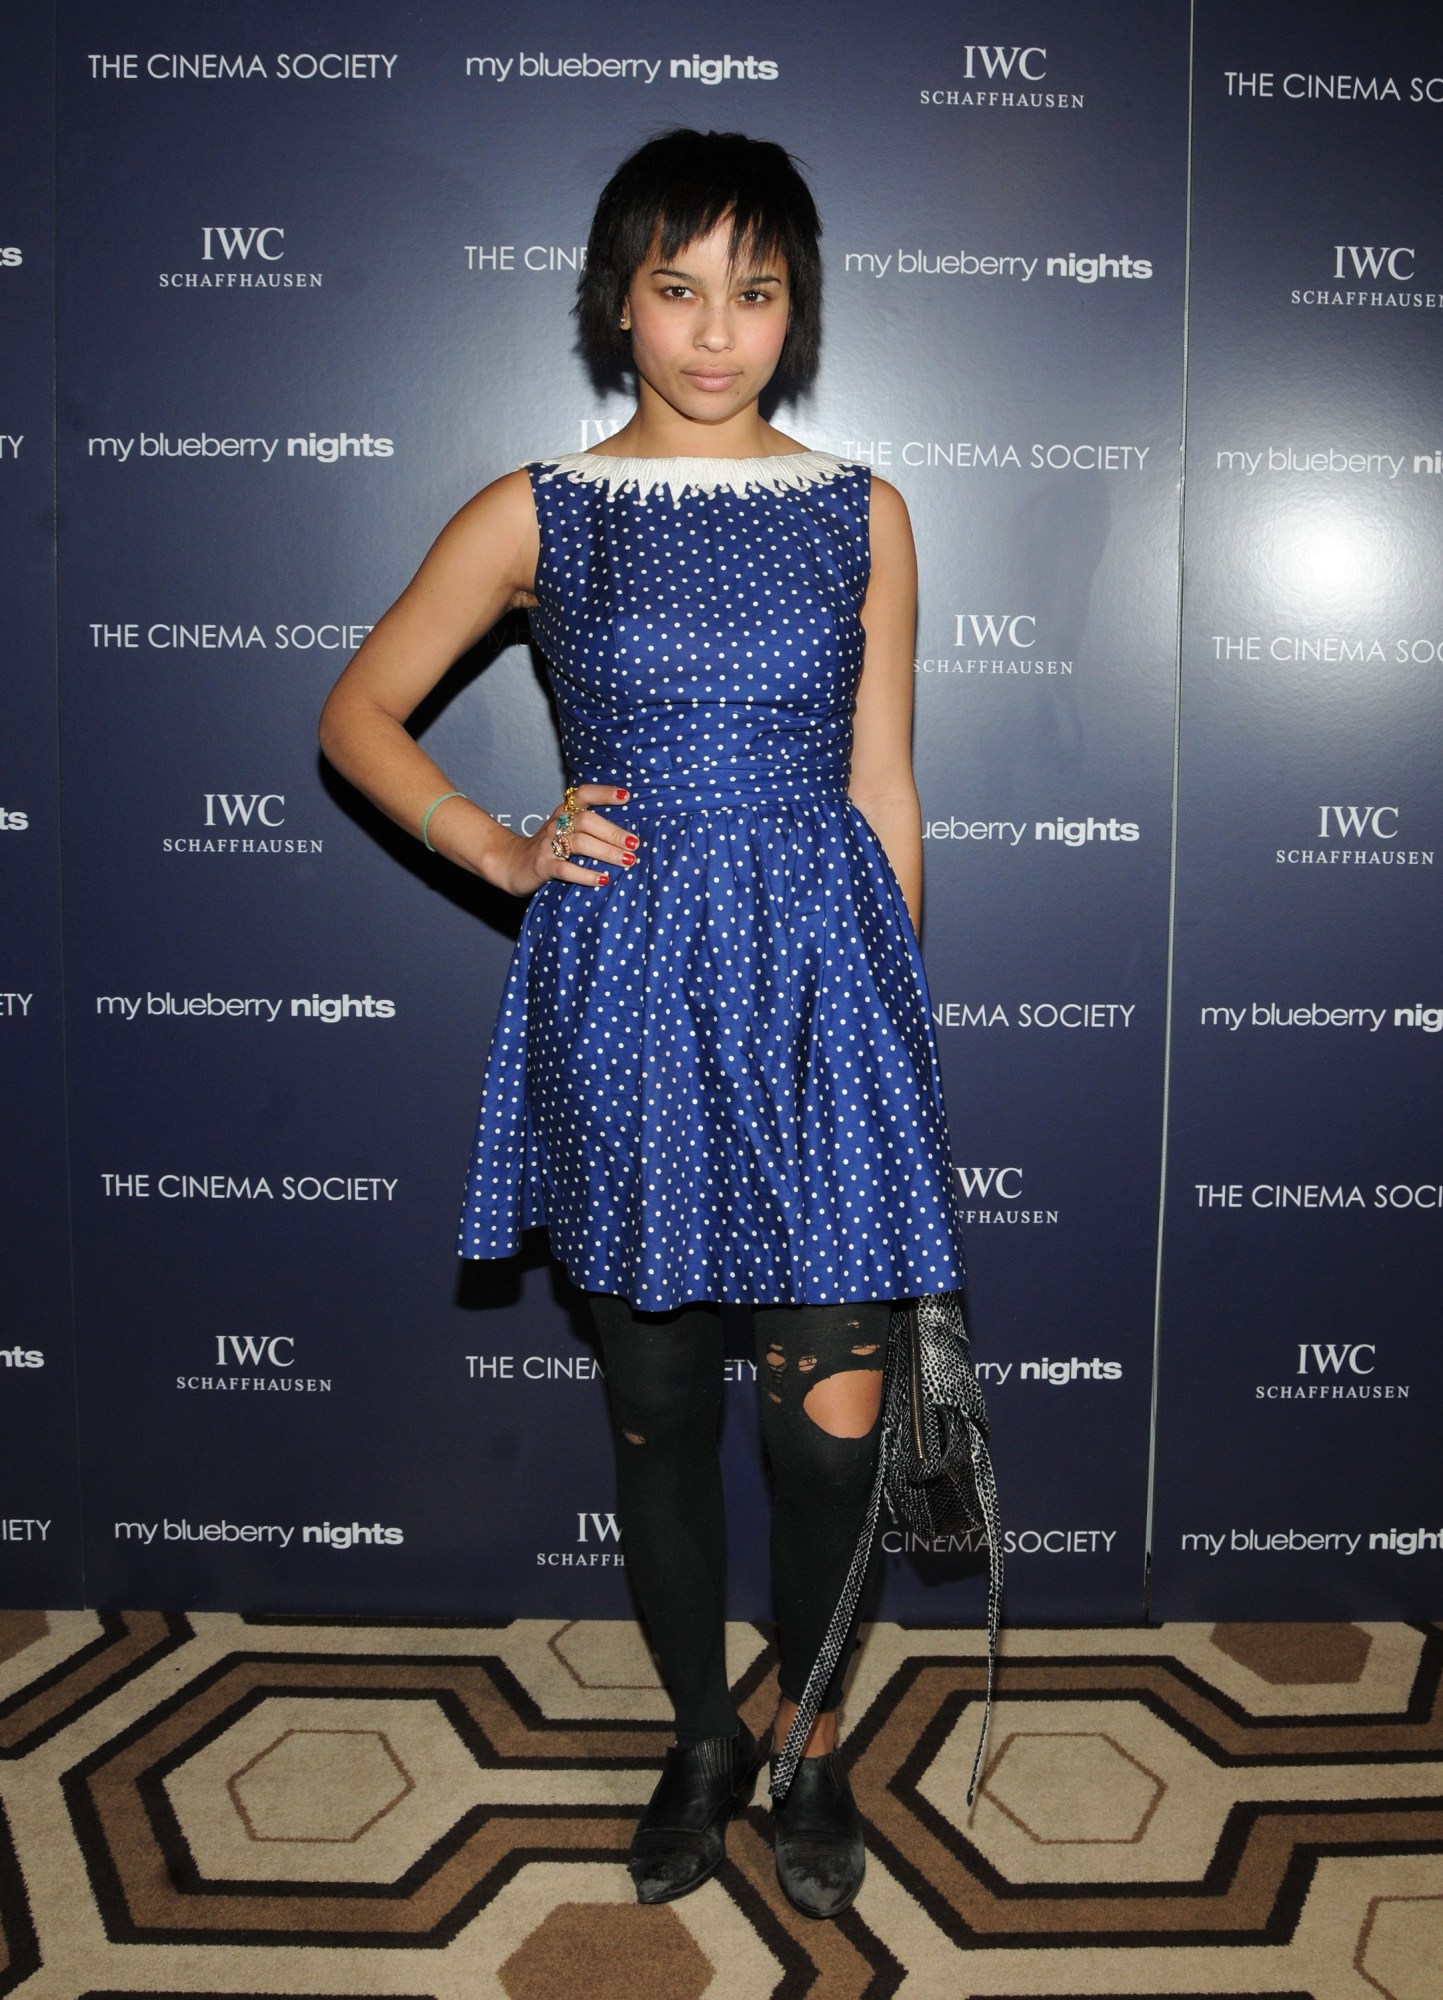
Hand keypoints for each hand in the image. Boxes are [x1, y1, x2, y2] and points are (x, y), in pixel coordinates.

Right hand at [481, 783, 638, 897]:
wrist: (510, 864)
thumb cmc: (548, 848)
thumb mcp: (564, 831)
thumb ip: (589, 827)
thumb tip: (628, 835)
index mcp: (563, 813)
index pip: (583, 795)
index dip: (604, 793)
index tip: (627, 797)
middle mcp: (556, 824)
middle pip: (586, 821)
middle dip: (613, 832)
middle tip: (634, 843)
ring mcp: (547, 845)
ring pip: (579, 843)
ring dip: (606, 852)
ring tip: (627, 861)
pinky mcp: (542, 866)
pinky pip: (565, 869)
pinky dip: (586, 875)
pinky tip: (603, 879)